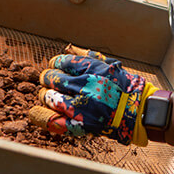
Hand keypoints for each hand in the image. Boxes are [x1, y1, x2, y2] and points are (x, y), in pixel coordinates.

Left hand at [28, 46, 157, 145]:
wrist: (137, 112)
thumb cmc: (124, 86)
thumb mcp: (109, 64)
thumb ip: (87, 55)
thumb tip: (67, 48)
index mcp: (92, 69)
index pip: (60, 62)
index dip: (55, 64)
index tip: (56, 67)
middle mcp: (85, 86)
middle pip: (51, 78)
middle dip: (48, 79)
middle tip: (51, 82)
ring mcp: (80, 107)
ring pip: (48, 97)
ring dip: (46, 95)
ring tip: (51, 96)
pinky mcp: (78, 125)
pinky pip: (50, 119)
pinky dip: (39, 115)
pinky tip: (36, 111)